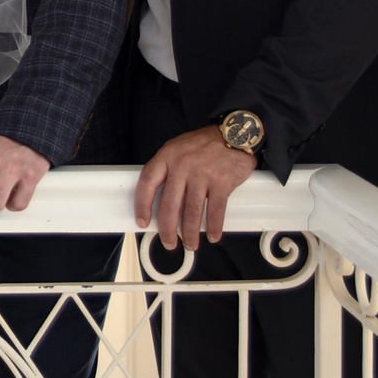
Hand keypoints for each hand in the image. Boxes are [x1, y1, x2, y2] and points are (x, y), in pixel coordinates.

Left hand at [135, 125, 260, 250]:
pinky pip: (215, 211)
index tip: (142, 221)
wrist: (235, 133)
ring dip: (190, 233)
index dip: (142, 205)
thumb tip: (159, 198)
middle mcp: (182, 166)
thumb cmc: (205, 143)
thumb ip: (168, 169)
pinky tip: (213, 235)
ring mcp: (202, 174)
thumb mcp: (178, 148)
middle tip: (168, 242)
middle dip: (168, 229)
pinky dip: (214, 227)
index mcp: (167, 156)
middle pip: (169, 204)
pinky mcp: (222, 182)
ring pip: (192, 212)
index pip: (147, 182)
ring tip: (190, 244)